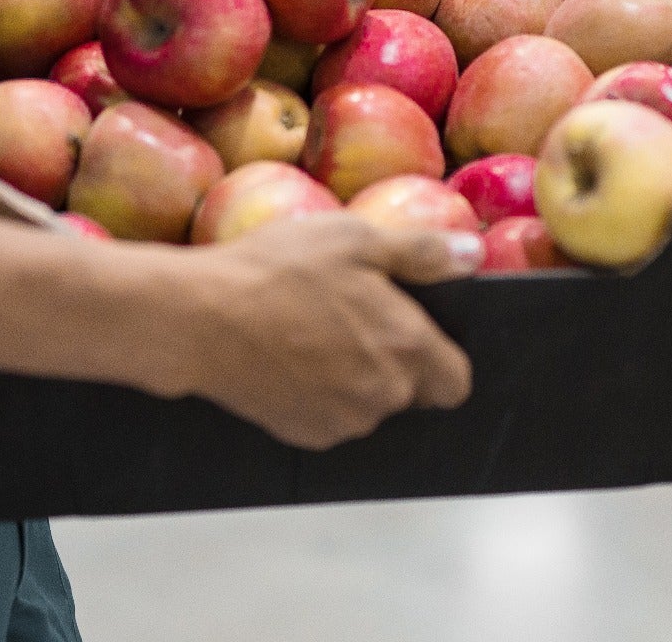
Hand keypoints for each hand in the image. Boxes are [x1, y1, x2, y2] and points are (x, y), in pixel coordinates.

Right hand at [176, 212, 482, 450]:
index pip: (457, 382)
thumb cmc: (277, 271)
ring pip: (367, 405)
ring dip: (353, 378)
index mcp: (406, 348)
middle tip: (350, 316)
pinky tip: (288, 356)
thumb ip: (422, 251)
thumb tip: (473, 254)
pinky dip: (318, 394)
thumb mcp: (355, 238)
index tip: (411, 332)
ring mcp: (341, 421)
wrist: (199, 318)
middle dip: (391, 361)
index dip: (440, 357)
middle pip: (409, 392)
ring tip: (311, 330)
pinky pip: (329, 417)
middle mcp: (382, 396)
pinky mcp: (302, 434)